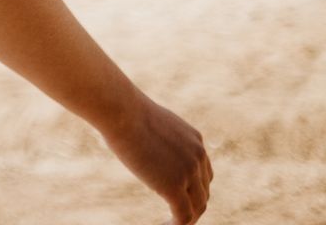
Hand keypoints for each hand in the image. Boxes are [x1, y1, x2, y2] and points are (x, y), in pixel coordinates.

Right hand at [99, 92, 212, 222]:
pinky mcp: (175, 187)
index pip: (203, 174)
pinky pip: (183, 216)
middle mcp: (198, 156)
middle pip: (203, 192)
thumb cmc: (124, 112)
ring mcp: (189, 172)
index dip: (192, 190)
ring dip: (185, 219)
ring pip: (197, 207)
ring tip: (168, 224)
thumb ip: (156, 137)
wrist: (122, 111)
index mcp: (195, 141)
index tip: (176, 198)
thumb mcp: (149, 122)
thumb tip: (143, 144)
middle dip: (190, 206)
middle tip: (172, 215)